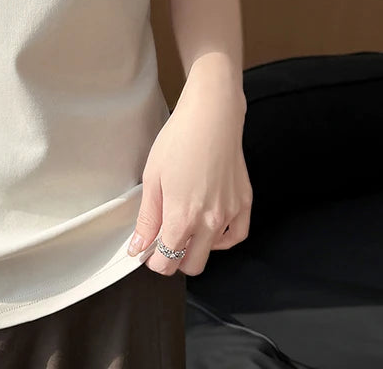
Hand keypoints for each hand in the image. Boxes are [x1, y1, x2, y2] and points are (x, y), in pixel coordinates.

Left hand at [125, 75, 252, 275]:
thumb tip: (138, 246)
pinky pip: (237, 236)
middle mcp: (209, 222)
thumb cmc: (178, 141)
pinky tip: (210, 228)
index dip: (154, 261)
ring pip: (213, 252)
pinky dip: (223, 239)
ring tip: (184, 227)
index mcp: (182, 217)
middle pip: (191, 264)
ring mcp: (230, 214)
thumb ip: (147, 218)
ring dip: (196, 248)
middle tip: (162, 242)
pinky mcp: (244, 203)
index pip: (167, 260)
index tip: (148, 252)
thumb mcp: (152, 178)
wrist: (211, 118)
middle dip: (173, 260)